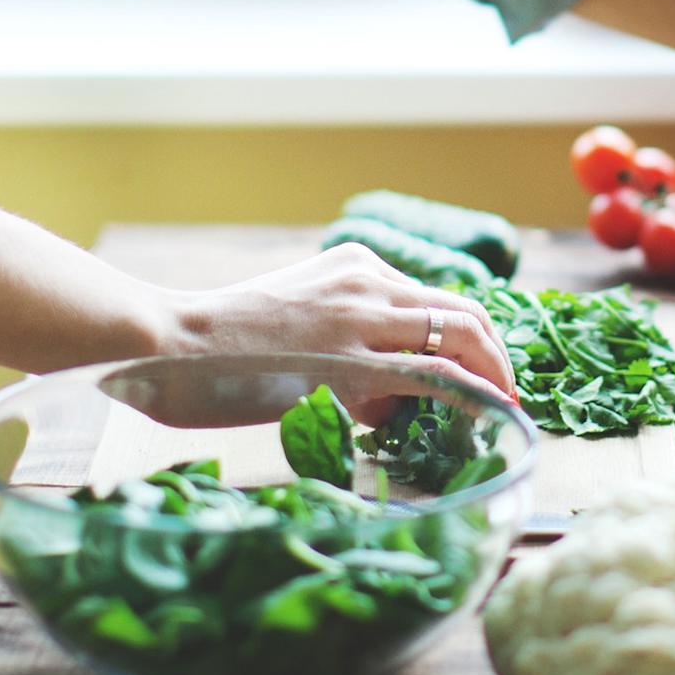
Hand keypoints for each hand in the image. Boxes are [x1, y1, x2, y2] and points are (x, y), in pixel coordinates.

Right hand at [160, 243, 516, 399]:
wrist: (166, 343)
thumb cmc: (218, 349)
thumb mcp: (298, 323)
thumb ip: (347, 343)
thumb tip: (389, 397)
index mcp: (356, 264)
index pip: (434, 298)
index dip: (472, 336)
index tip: (486, 369)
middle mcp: (367, 279)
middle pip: (462, 310)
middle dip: (496, 353)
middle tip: (509, 391)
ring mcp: (360, 316)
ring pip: (457, 333)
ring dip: (491, 371)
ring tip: (504, 405)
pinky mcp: (348, 359)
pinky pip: (431, 371)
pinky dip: (471, 389)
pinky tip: (489, 409)